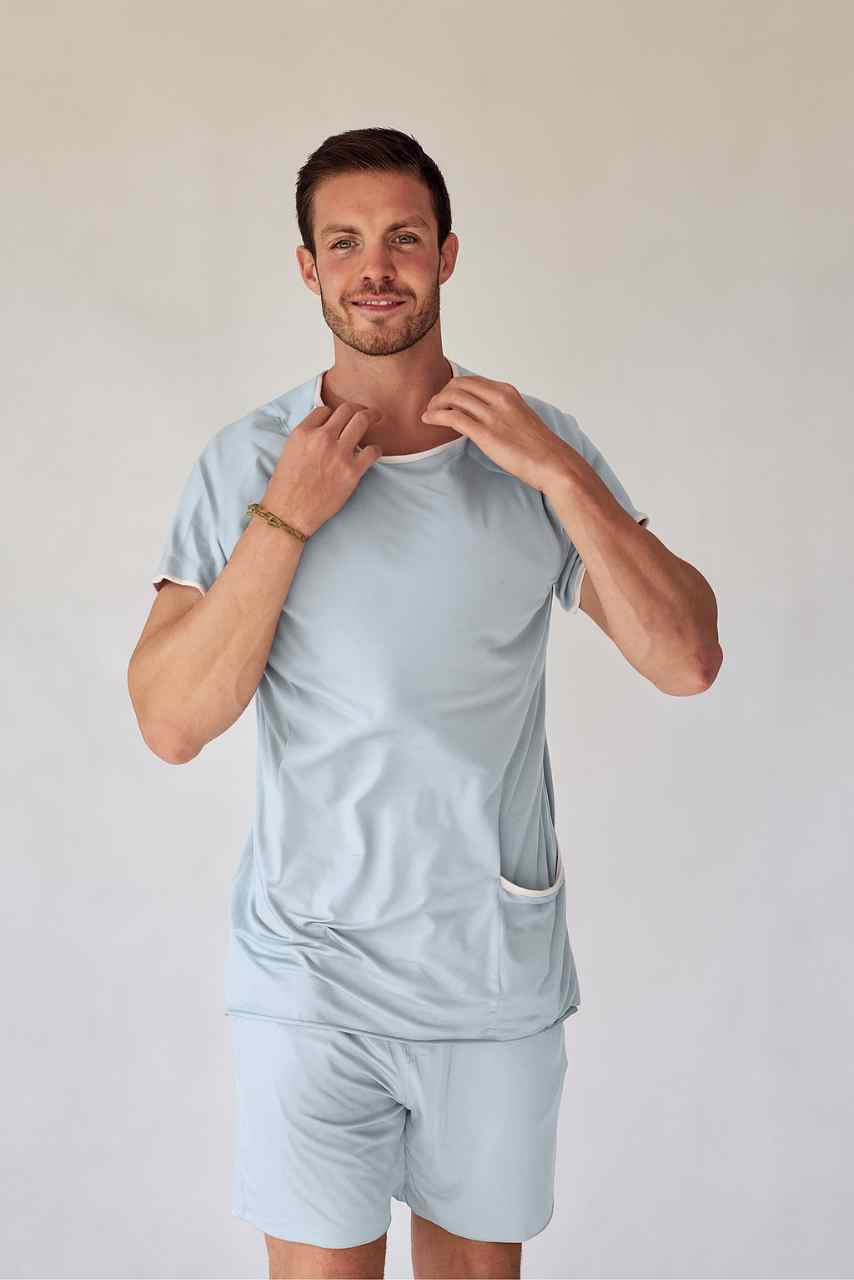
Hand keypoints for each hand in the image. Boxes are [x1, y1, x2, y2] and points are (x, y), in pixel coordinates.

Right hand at [263, 402, 383, 535]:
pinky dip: (376, 449)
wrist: (289, 512)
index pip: (325, 409)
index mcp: (303, 432)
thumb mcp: (289, 451)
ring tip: (376, 418)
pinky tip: (374, 452)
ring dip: (371, 417)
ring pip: (362, 422)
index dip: (334, 413)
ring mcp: (339, 454)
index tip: (339, 419)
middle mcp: (322, 438)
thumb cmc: (286, 487)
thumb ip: (306, 437)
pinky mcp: (352, 472)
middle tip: (365, 412)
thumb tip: (324, 430)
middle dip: (357, 408)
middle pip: (347, 410)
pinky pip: (372, 451)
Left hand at [420, 375, 573, 494]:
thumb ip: (500, 411)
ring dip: (435, 404)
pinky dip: (436, 416)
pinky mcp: (485, 433)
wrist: (553, 463)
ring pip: (452, 397)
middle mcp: (499, 398)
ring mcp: (492, 415)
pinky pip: (453, 417)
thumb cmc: (538, 446)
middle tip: (433, 406)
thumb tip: (480, 415)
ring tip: (428, 414)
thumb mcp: (519, 418)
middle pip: (458, 385)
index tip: (444, 398)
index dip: (452, 387)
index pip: (471, 381)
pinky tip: (428, 420)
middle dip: (441, 394)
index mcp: (507, 392)